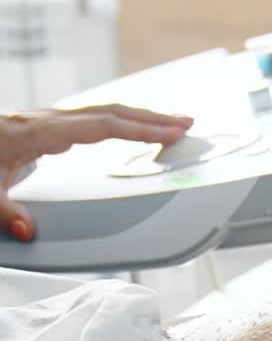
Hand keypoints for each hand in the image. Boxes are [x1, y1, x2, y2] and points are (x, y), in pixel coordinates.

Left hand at [0, 105, 193, 241]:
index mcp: (35, 133)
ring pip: (98, 111)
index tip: (172, 133)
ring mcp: (39, 121)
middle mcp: (40, 121)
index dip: (140, 129)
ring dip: (135, 116)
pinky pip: (86, 118)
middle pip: (107, 112)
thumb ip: (4, 211)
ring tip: (165, 123)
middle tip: (185, 123)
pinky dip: (114, 121)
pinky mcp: (36, 126)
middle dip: (150, 117)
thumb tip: (27, 229)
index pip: (101, 127)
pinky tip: (122, 128)